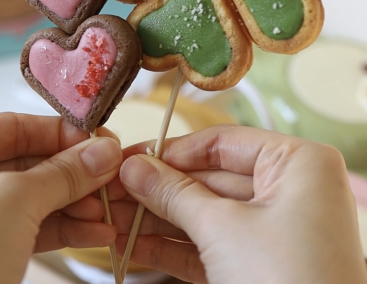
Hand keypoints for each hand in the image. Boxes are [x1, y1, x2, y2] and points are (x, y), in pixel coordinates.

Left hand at [0, 112, 121, 283]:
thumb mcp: (12, 203)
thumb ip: (62, 172)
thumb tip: (104, 151)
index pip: (14, 126)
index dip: (61, 131)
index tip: (100, 141)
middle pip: (29, 161)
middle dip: (74, 172)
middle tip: (111, 175)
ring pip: (35, 198)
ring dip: (76, 203)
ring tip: (108, 209)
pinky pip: (31, 229)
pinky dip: (65, 230)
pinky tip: (96, 232)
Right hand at [117, 125, 365, 283]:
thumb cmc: (291, 283)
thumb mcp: (224, 230)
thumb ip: (175, 194)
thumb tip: (136, 168)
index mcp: (298, 164)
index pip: (222, 142)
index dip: (172, 151)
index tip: (132, 158)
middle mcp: (291, 190)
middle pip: (209, 179)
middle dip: (158, 191)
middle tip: (115, 190)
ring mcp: (276, 229)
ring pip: (206, 214)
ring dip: (159, 220)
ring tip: (115, 220)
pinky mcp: (261, 265)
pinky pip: (212, 245)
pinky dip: (174, 247)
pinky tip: (135, 245)